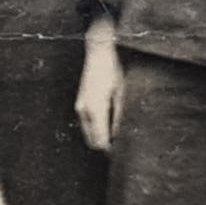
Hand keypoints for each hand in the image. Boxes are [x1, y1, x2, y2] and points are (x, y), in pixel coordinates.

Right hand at [77, 16, 123, 151]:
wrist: (98, 52)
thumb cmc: (114, 71)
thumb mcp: (123, 95)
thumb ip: (121, 118)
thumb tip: (122, 138)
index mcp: (95, 110)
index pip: (100, 143)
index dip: (112, 151)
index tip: (125, 153)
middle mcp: (84, 111)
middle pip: (93, 141)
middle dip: (106, 146)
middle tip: (124, 146)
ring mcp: (80, 107)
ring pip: (89, 133)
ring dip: (101, 137)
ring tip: (119, 134)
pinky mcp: (80, 103)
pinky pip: (87, 124)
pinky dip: (96, 128)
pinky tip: (110, 122)